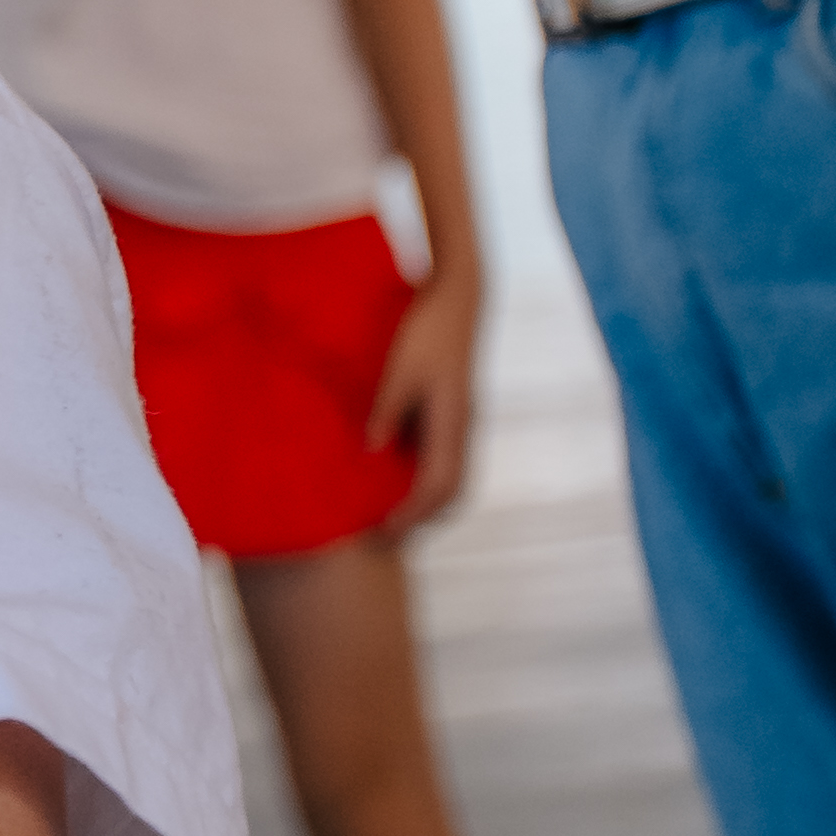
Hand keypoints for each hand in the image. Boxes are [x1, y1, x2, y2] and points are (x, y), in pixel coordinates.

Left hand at [366, 262, 478, 529]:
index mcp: (452, 422)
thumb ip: (387, 411)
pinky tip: (397, 479)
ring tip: (389, 516)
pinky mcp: (453, 414)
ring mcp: (461, 423)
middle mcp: (462, 429)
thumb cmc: (425, 330)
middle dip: (422, 520)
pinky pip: (444, 459)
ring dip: (425, 503)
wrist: (457, 299)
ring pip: (452, 479)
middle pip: (452, 493)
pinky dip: (425, 480)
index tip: (384, 533)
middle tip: (384, 536)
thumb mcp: (399, 370)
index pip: (437, 486)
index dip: (412, 515)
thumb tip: (372, 452)